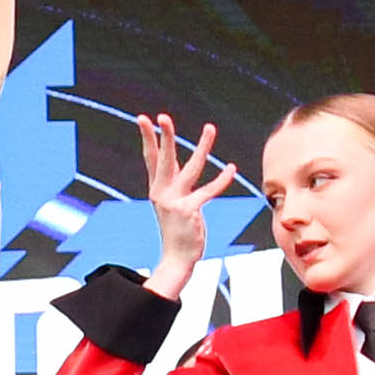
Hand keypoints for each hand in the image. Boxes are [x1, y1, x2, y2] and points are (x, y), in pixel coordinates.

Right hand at [134, 111, 234, 290]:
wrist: (177, 259)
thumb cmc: (178, 231)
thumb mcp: (171, 204)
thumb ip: (175, 183)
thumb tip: (179, 165)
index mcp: (157, 189)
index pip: (151, 158)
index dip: (148, 137)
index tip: (143, 118)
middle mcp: (162, 193)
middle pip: (164, 158)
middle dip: (164, 136)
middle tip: (162, 116)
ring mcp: (174, 202)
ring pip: (191, 168)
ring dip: (202, 147)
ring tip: (210, 127)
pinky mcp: (189, 211)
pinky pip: (208, 191)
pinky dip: (221, 179)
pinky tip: (231, 168)